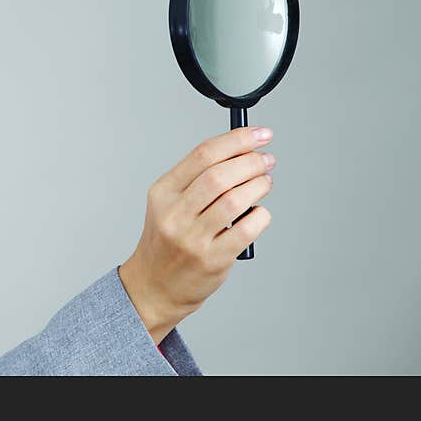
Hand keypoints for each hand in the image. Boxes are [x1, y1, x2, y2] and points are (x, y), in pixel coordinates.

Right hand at [118, 126, 274, 343]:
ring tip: (265, 182)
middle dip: (251, 161)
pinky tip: (259, 212)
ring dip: (259, 185)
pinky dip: (261, 215)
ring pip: (235, 200)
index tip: (259, 135)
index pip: (203, 154)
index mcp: (163, 192)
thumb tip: (242, 150)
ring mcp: (192, 238)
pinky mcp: (212, 259)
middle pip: (220, 175)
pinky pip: (246, 230)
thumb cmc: (168, 239)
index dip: (237, 139)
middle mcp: (174, 213)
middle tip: (266, 160)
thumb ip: (198, 178)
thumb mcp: (169, 202)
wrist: (154, 285)